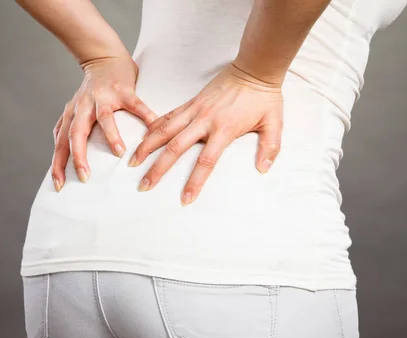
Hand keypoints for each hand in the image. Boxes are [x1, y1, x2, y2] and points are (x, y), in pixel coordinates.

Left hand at [51, 55, 157, 190]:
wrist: (105, 58)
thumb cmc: (93, 92)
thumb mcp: (76, 110)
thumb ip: (70, 130)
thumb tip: (62, 158)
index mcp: (73, 114)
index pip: (61, 143)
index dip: (58, 164)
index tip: (59, 185)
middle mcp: (84, 106)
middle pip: (76, 132)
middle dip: (79, 155)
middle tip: (84, 176)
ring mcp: (104, 97)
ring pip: (104, 118)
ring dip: (111, 135)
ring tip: (119, 152)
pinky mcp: (124, 90)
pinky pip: (136, 105)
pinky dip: (145, 116)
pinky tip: (153, 128)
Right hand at [127, 61, 283, 205]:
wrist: (254, 68)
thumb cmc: (263, 97)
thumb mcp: (273, 123)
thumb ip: (270, 147)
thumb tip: (263, 169)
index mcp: (224, 129)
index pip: (205, 162)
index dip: (194, 182)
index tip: (185, 199)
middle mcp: (204, 121)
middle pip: (175, 148)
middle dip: (158, 169)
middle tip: (145, 186)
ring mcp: (195, 110)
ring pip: (164, 131)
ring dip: (147, 147)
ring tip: (132, 162)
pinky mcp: (191, 102)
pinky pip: (168, 116)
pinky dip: (153, 128)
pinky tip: (143, 139)